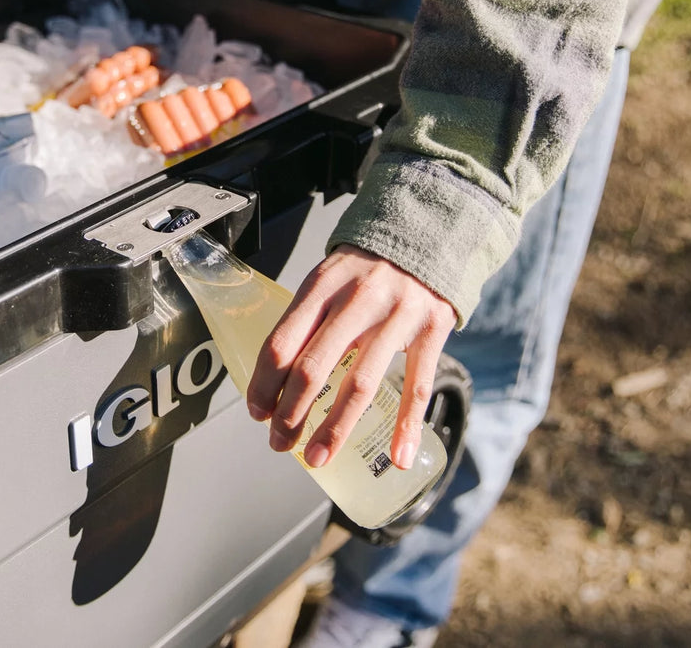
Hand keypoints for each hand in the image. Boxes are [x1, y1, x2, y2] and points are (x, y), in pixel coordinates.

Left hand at [246, 244, 455, 469]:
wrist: (427, 232)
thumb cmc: (365, 268)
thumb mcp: (328, 278)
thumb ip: (305, 321)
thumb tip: (274, 383)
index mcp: (323, 285)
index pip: (282, 342)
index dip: (264, 384)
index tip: (257, 413)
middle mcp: (358, 299)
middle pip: (315, 367)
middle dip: (291, 413)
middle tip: (278, 442)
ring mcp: (398, 315)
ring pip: (361, 382)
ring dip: (335, 428)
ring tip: (317, 457)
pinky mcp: (433, 330)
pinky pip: (418, 386)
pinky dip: (407, 426)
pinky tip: (398, 458)